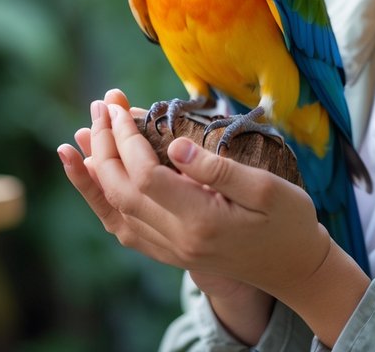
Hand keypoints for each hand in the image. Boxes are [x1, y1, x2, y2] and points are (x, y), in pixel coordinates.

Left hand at [58, 90, 286, 341]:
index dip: (126, 138)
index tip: (119, 106)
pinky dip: (102, 202)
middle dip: (104, 145)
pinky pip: (124, 228)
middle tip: (99, 106)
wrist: (295, 268)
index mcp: (202, 221)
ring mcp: (171, 251)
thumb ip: (218, 168)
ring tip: (78, 137)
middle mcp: (178, 240)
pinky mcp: (170, 252)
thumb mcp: (267, 189)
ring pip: (115, 211)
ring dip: (93, 173)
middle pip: (122, 191)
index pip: (146, 176)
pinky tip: (93, 179)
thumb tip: (174, 145)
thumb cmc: (290, 221)